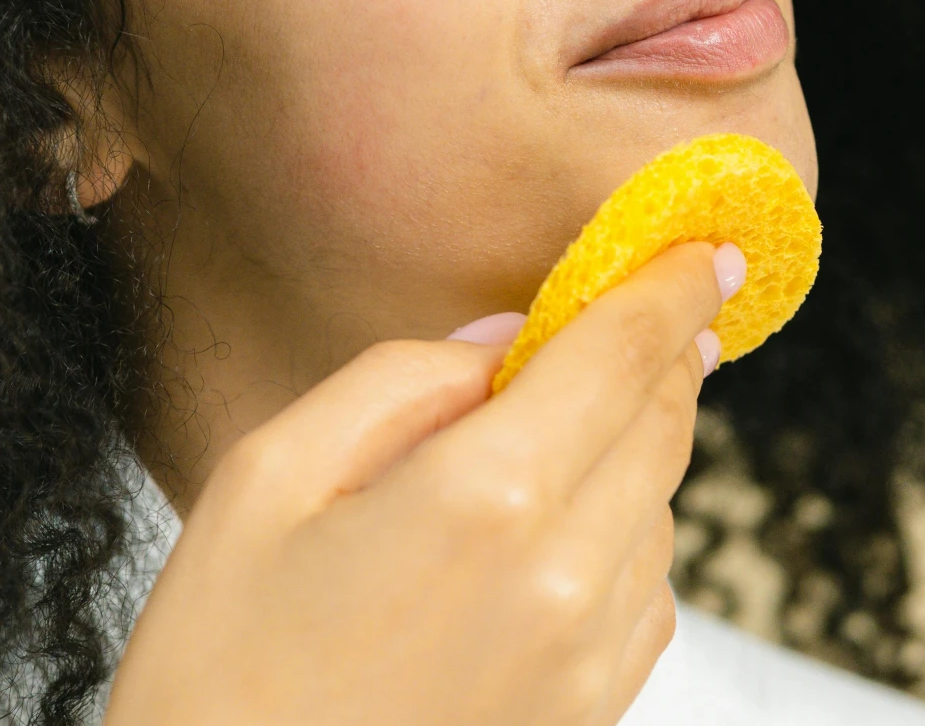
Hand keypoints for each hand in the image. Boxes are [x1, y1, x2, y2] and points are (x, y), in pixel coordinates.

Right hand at [100, 239, 743, 725]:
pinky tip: (542, 540)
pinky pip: (645, 592)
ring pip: (658, 508)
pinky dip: (619, 538)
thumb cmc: (221, 671)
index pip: (619, 354)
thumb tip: (499, 343)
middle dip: (656, 356)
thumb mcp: (264, 480)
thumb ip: (395, 383)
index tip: (703, 246)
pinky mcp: (590, 716)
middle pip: (660, 425)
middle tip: (640, 312)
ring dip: (628, 452)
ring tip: (542, 444)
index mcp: (485, 498)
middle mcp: (565, 577)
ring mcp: (588, 659)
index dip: (667, 286)